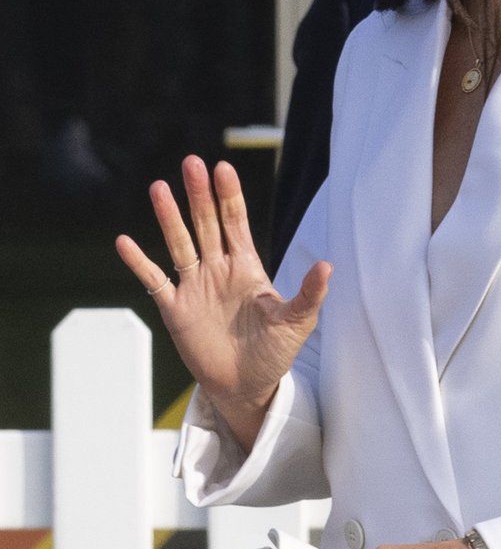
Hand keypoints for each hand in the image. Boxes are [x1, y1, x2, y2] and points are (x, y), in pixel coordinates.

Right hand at [116, 155, 330, 448]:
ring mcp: (195, 287)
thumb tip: (328, 266)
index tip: (222, 168)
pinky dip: (140, 263)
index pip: (235, 223)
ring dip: (169, 218)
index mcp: (246, 267)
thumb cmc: (274, 353)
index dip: (229, 196)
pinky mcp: (175, 310)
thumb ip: (309, 294)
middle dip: (199, 195)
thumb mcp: (297, 323)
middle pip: (205, 224)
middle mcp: (218, 270)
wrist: (247, 386)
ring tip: (158, 188)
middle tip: (191, 163)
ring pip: (179, 244)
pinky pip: (154, 280)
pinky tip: (124, 242)